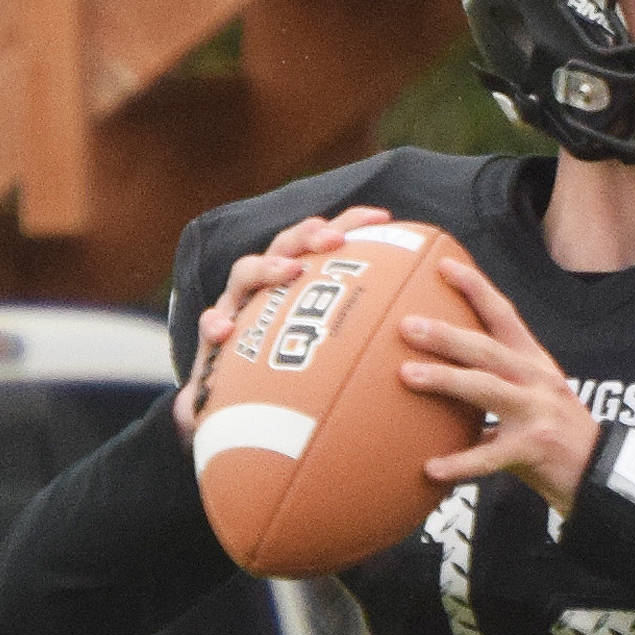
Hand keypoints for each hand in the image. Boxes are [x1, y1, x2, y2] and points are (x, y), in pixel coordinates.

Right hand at [172, 205, 392, 443]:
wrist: (245, 416)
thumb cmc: (300, 381)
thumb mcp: (338, 357)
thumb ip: (370, 341)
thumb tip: (423, 332)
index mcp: (300, 282)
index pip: (323, 242)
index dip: (350, 223)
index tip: (382, 218)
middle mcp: (268, 287)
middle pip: (284, 246)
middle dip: (308, 236)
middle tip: (335, 241)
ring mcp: (238, 308)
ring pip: (244, 272)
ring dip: (268, 268)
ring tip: (291, 272)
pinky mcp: (214, 339)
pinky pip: (210, 324)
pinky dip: (214, 323)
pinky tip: (224, 331)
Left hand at [401, 257, 600, 516]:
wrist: (600, 472)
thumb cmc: (555, 433)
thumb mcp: (532, 397)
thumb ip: (493, 385)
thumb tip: (438, 378)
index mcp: (534, 362)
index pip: (504, 315)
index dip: (475, 288)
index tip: (443, 264)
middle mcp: (536, 379)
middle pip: (487, 349)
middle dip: (446, 334)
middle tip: (406, 325)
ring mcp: (536, 412)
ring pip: (486, 389)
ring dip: (446, 380)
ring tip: (406, 375)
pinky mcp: (533, 448)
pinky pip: (489, 456)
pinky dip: (459, 464)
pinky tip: (430, 468)